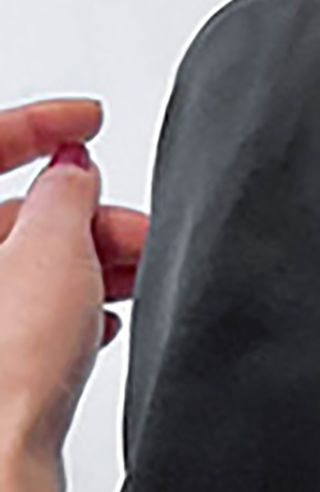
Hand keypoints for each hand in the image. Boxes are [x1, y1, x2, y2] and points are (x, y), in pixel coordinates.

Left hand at [0, 99, 148, 479]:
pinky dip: (66, 311)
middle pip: (12, 214)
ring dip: (86, 264)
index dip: (41, 123)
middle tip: (134, 230)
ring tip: (134, 278)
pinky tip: (101, 323)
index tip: (89, 121)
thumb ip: (67, 194)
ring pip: (25, 267)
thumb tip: (74, 171)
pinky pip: (25, 317)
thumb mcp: (53, 248)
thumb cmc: (4, 370)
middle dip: (84, 215)